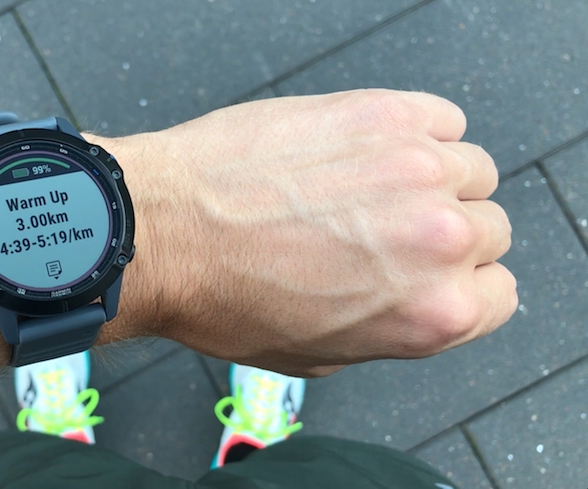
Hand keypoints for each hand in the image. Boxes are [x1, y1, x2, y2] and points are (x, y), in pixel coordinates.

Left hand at [126, 89, 516, 376]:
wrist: (163, 230)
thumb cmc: (223, 299)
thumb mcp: (319, 355)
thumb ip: (391, 326)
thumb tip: (416, 295)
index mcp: (433, 313)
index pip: (499, 295)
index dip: (458, 287)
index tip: (427, 274)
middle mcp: (439, 240)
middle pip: (488, 229)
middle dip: (442, 237)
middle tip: (383, 234)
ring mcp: (415, 166)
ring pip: (470, 169)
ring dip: (432, 181)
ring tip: (368, 189)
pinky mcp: (381, 113)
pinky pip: (441, 117)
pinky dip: (418, 132)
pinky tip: (368, 150)